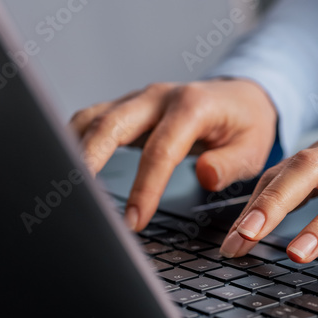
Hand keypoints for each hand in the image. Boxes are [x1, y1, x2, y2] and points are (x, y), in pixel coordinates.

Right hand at [69, 78, 277, 229]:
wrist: (241, 96)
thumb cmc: (246, 125)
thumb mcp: (254, 147)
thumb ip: (231, 163)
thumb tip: (205, 175)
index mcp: (192, 106)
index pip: (160, 151)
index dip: (144, 188)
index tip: (133, 220)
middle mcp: (158, 97)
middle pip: (111, 125)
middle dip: (89, 162)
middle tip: (78, 201)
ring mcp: (137, 99)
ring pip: (92, 119)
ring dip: (73, 151)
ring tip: (63, 188)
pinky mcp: (125, 108)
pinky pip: (91, 121)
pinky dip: (74, 143)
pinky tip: (68, 170)